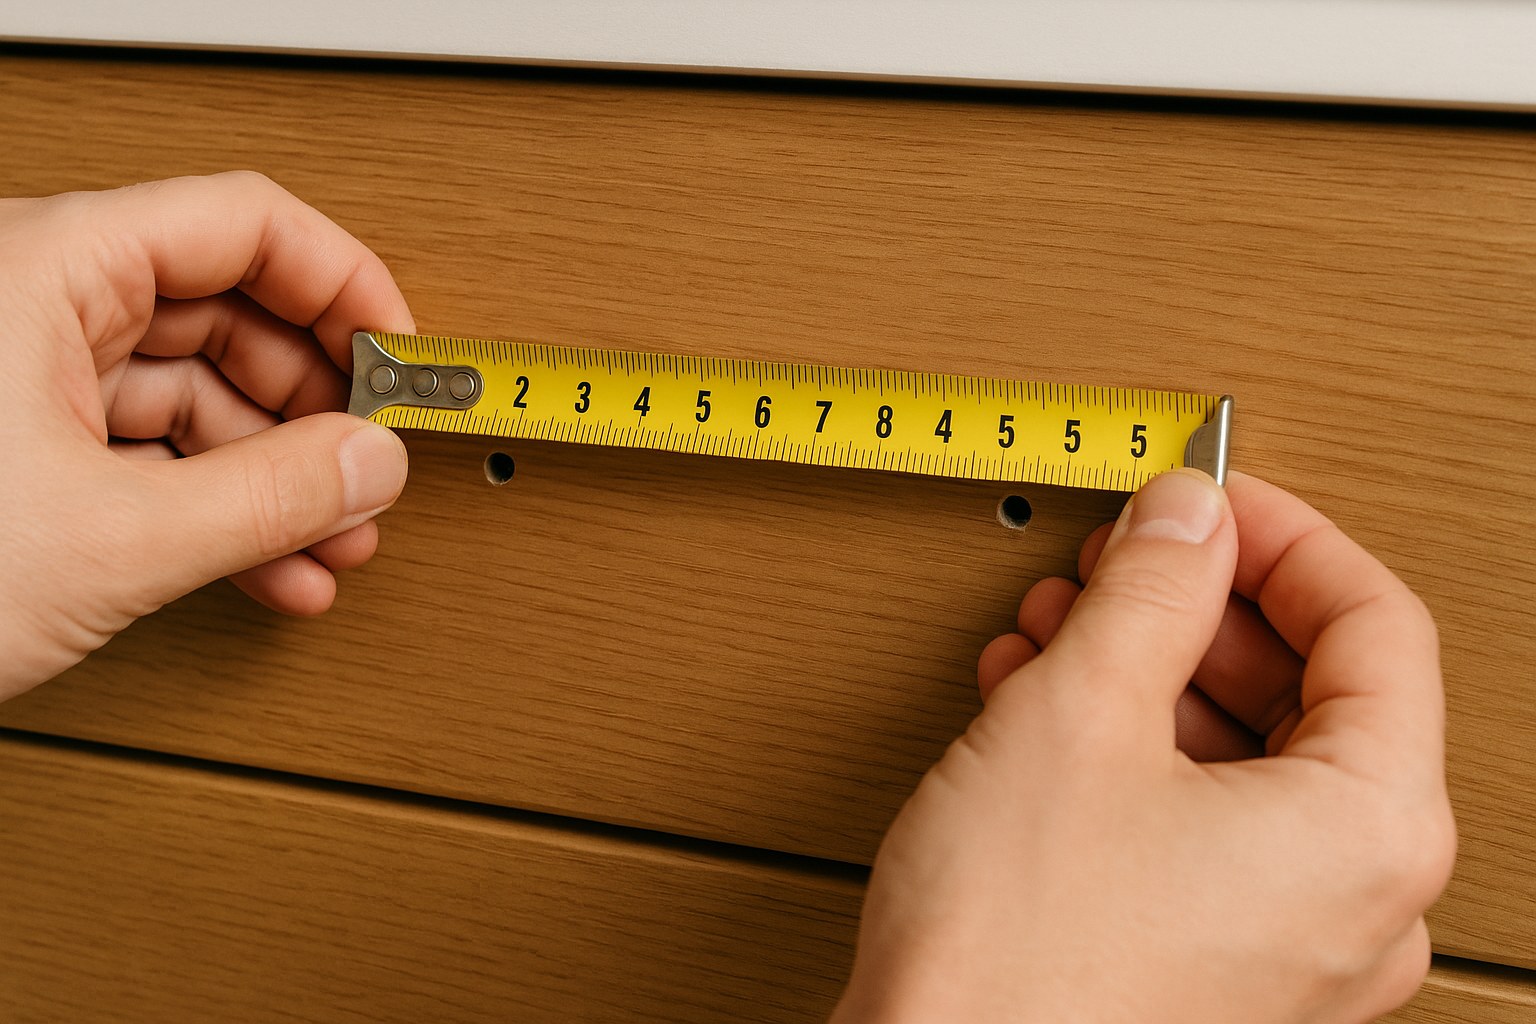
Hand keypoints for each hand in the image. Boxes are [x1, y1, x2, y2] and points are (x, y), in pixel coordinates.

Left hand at [0, 172, 413, 699]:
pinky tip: (273, 569)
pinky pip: (156, 458)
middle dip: (315, 405)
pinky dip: (222, 512)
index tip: (401, 353)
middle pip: (231, 315)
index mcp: (42, 269)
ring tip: (334, 540)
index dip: (342, 283)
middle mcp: (35, 307)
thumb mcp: (110, 538)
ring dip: (279, 476)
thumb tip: (372, 463)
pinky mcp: (25, 454)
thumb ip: (270, 497)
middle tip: (373, 464)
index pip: (241, 224)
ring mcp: (27, 382)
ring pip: (199, 397)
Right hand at [833, 469, 1454, 1023]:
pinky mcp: (1215, 971)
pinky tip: (1044, 708)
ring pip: (1246, 760)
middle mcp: (1358, 904)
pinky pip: (1203, 827)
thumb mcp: (1079, 716)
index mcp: (1371, 832)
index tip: (1212, 498)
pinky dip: (1133, 752)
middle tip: (1122, 559)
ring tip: (1060, 630)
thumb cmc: (1014, 961)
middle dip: (1201, 607)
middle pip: (1314, 694)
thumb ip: (1152, 590)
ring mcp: (1290, 950)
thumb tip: (1187, 517)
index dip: (1285, 537)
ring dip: (1151, 673)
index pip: (1377, 625)